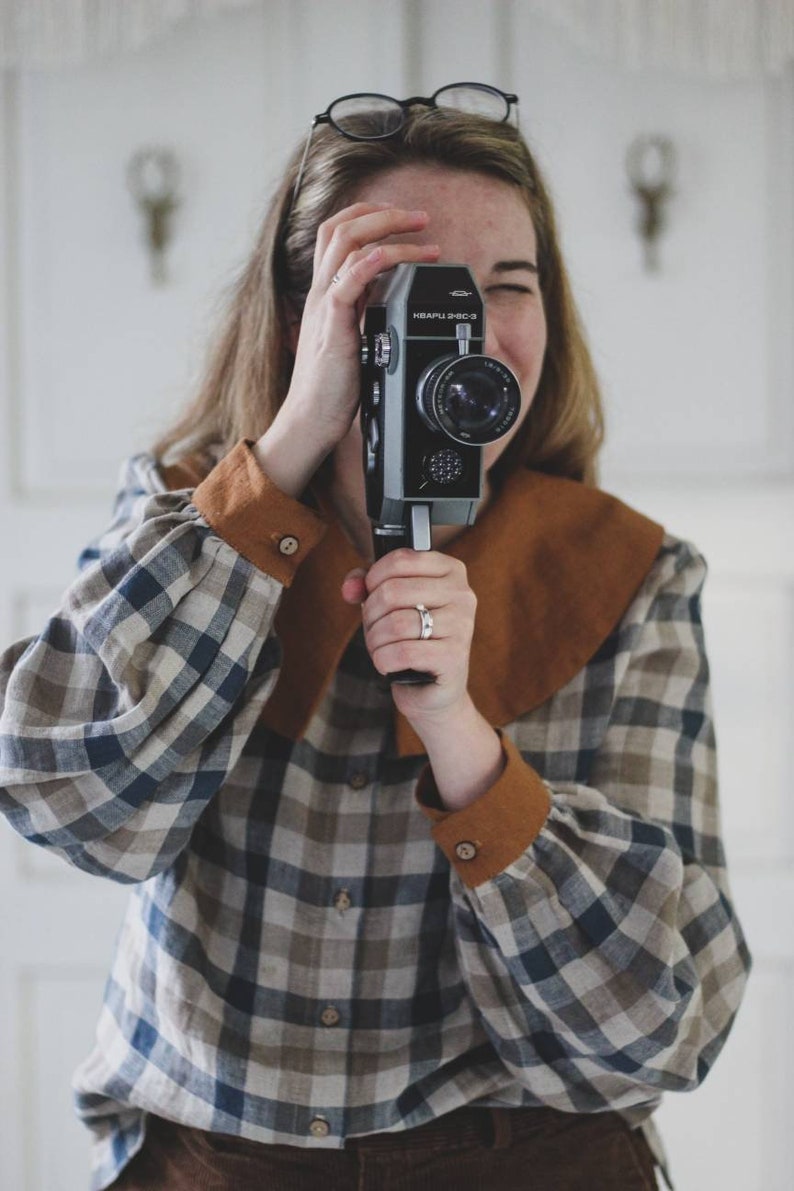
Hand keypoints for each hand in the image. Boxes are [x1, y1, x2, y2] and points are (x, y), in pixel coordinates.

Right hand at [253, 203, 439, 496]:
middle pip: (341, 227)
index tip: (404, 220)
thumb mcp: (355, 337)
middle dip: (384, 214)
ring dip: (388, 232)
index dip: (369, 216)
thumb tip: (394, 292)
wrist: (311, 418)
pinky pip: (346, 282)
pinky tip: (389, 257)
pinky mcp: (331, 326)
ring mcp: (324, 305)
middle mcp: (322, 291)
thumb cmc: (334, 386)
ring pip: (345, 244)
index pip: (338, 233)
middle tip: (421, 218)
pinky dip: (370, 263)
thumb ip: (367, 311)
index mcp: (327, 291)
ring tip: (424, 237)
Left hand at [342, 548, 475, 727]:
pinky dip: (383, 660)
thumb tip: (350, 588)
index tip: (371, 595)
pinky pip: (402, 651)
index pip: (401, 559)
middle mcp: (462, 594)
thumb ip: (366, 586)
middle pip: (393, 591)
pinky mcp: (454, 656)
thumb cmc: (412, 639)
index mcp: (450, 571)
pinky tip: (388, 664)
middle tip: (374, 630)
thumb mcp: (388, 605)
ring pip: (395, 623)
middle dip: (371, 615)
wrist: (434, 689)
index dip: (373, 579)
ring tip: (380, 649)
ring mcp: (462, 625)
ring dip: (375, 641)